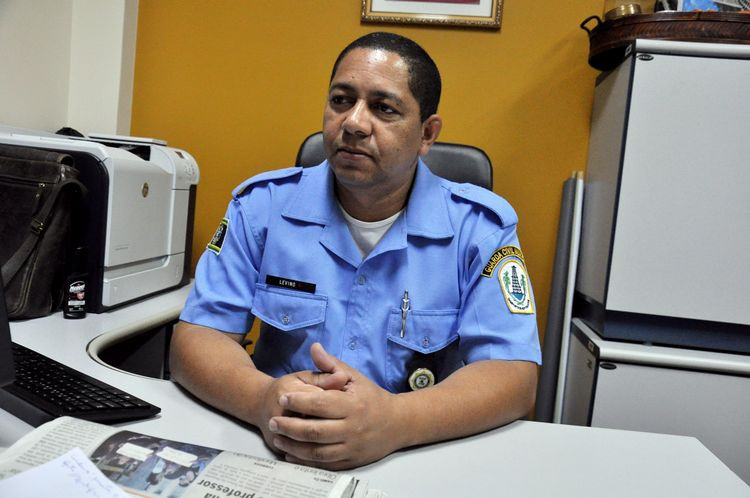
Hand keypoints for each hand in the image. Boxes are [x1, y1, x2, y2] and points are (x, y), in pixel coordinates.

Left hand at [267, 343, 401, 469]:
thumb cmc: (371, 397)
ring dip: (293, 446)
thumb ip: (331, 365)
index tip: (282, 397)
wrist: (397, 423)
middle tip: (273, 421)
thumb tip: (314, 348)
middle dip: (290, 426)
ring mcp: (351, 447)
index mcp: (352, 405)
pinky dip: (304, 461)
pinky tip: (290, 454)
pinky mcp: (351, 461)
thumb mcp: (354, 377)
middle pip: (315, 430)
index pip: (320, 403)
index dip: (299, 400)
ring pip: (316, 451)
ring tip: (278, 438)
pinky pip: (323, 464)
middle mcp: (352, 428)